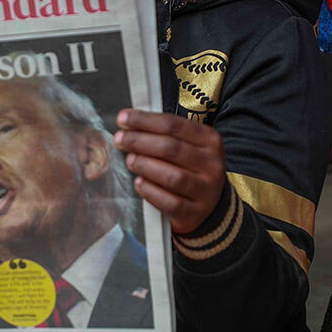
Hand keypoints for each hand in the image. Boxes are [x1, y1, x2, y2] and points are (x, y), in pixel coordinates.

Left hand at [113, 109, 224, 234]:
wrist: (209, 204)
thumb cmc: (190, 168)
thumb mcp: (187, 146)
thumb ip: (163, 134)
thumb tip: (129, 124)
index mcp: (210, 140)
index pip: (174, 125)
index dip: (145, 120)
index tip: (123, 119)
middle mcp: (212, 164)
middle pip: (171, 148)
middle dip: (140, 141)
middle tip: (120, 139)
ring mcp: (205, 190)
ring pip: (173, 176)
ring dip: (145, 166)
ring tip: (130, 161)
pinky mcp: (195, 212)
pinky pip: (170, 202)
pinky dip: (150, 191)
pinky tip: (139, 183)